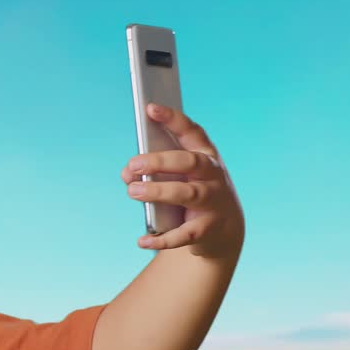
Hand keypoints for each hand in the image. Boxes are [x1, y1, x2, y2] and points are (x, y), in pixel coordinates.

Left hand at [120, 103, 244, 258]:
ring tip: (133, 192)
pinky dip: (162, 238)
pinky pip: (184, 234)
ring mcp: (213, 202)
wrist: (222, 229)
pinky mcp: (207, 229)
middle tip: (133, 165)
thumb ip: (153, 171)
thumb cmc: (193, 192)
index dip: (172, 119)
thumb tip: (127, 174)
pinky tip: (142, 240)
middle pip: (188, 162)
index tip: (150, 108)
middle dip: (159, 161)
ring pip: (187, 194)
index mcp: (205, 155)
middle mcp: (213, 176)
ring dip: (158, 192)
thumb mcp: (179, 176)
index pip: (191, 131)